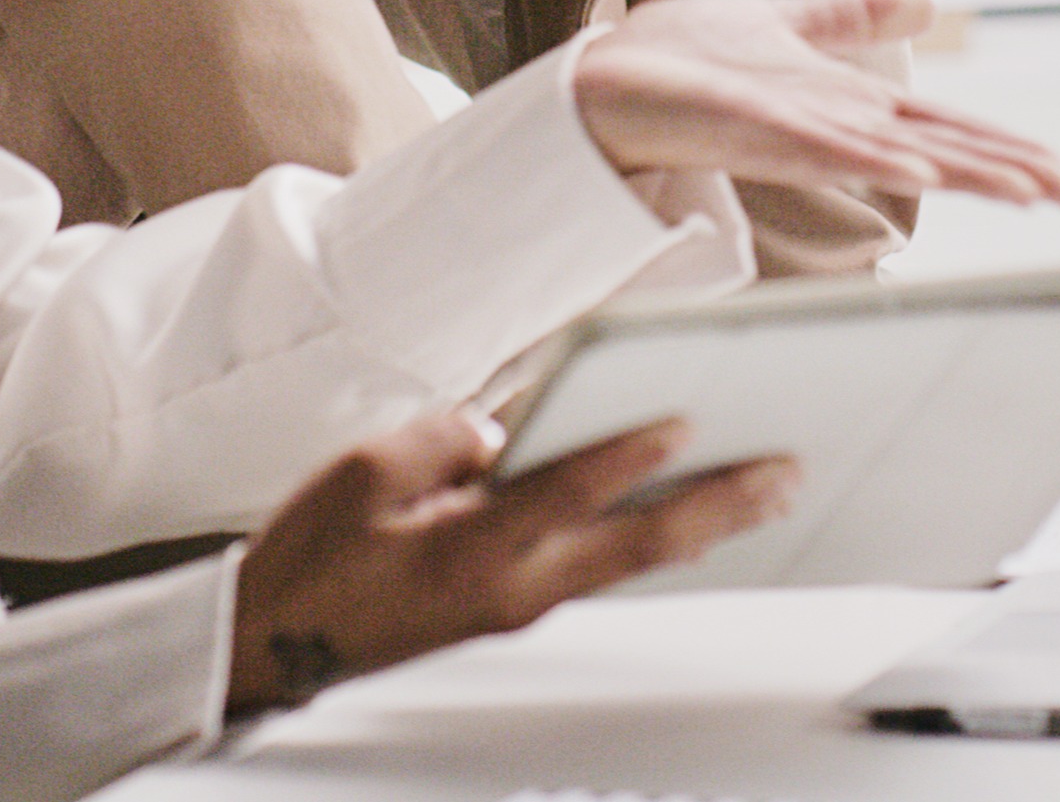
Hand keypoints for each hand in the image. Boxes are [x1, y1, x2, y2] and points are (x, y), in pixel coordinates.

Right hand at [224, 409, 796, 715]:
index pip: (567, 491)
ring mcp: (520, 606)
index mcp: (470, 549)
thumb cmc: (314, 557)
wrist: (278, 641)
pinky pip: (603, 571)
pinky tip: (690, 521)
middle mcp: (512, 588)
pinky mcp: (517, 608)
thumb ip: (445, 437)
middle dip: (716, 506)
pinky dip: (655, 542)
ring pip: (631, 564)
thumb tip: (510, 423)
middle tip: (781, 472)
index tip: (685, 419)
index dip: (628, 455)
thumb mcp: (362, 471)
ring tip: (764, 492)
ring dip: (703, 526)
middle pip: (635, 545)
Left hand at [568, 0, 1059, 208]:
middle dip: (1006, 171)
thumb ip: (852, 19)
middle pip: (936, 148)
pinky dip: (871, 162)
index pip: (942, 128)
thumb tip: (924, 0)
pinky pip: (822, 148)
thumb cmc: (679, 59)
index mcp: (843, 105)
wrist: (599, 76)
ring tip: (1023, 193)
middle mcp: (830, 127)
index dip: (1003, 148)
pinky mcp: (753, 129)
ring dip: (960, 172)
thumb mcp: (784, 24)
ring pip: (895, 155)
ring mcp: (795, 133)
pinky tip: (915, 174)